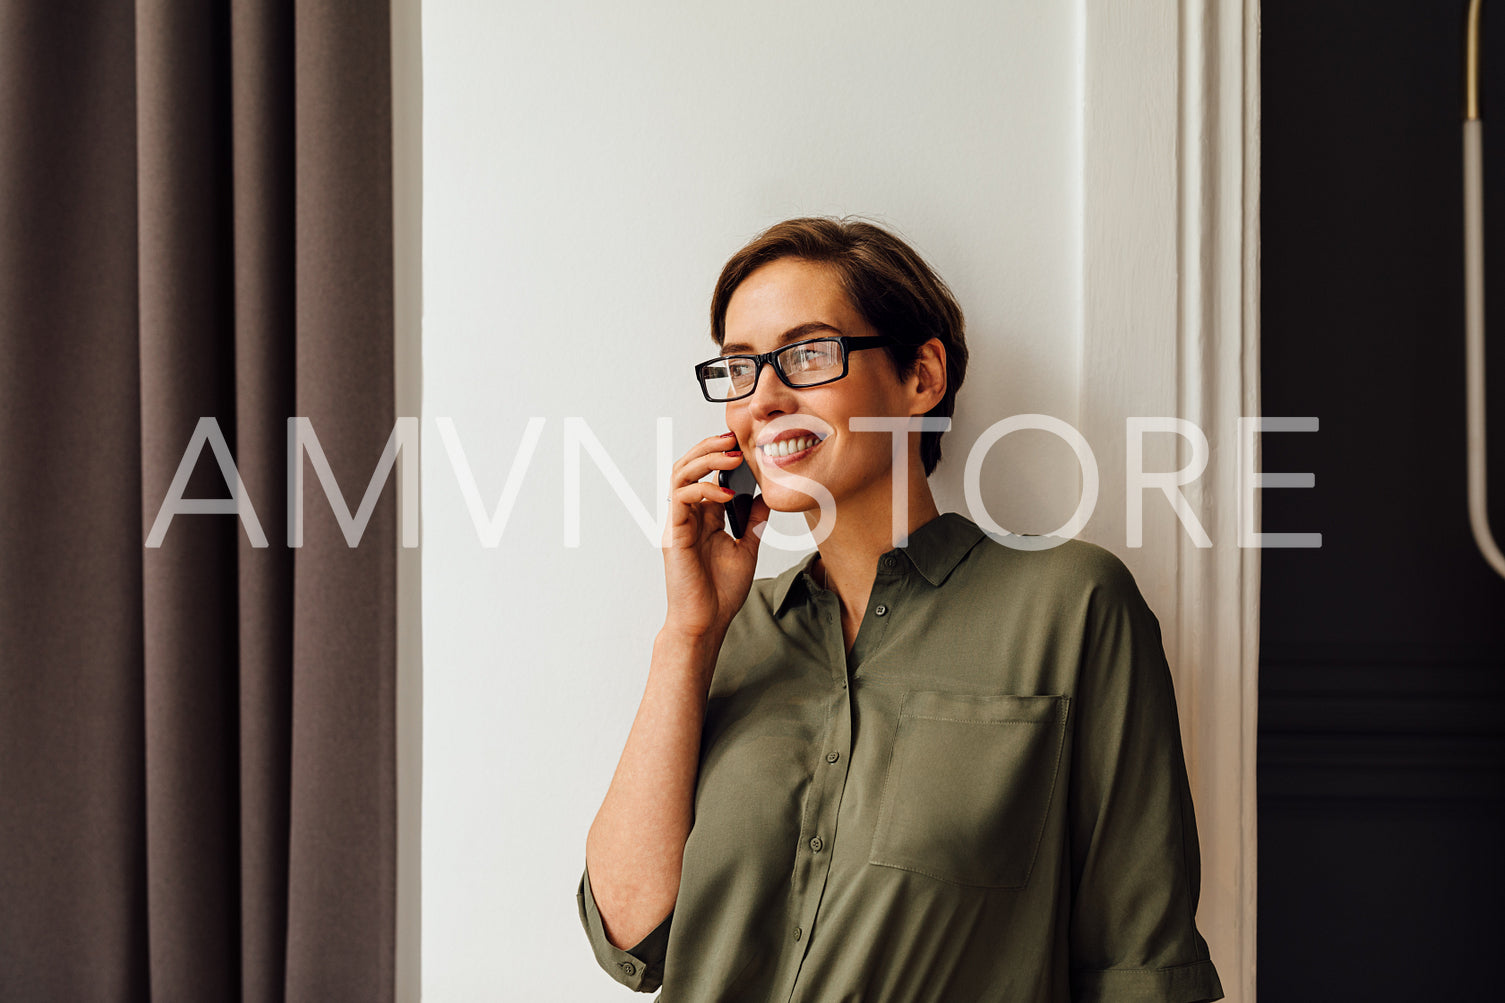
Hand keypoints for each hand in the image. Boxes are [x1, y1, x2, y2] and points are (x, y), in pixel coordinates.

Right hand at [660, 431, 770, 640]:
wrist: (707, 621)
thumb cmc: (721, 592)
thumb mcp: (748, 548)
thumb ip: (754, 521)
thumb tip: (768, 496)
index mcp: (704, 517)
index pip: (706, 474)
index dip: (720, 454)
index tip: (743, 443)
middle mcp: (688, 516)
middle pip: (688, 466)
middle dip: (709, 447)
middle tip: (733, 437)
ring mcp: (679, 523)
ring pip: (680, 475)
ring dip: (705, 459)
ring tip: (731, 455)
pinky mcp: (674, 533)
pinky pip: (682, 498)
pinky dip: (704, 489)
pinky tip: (727, 494)